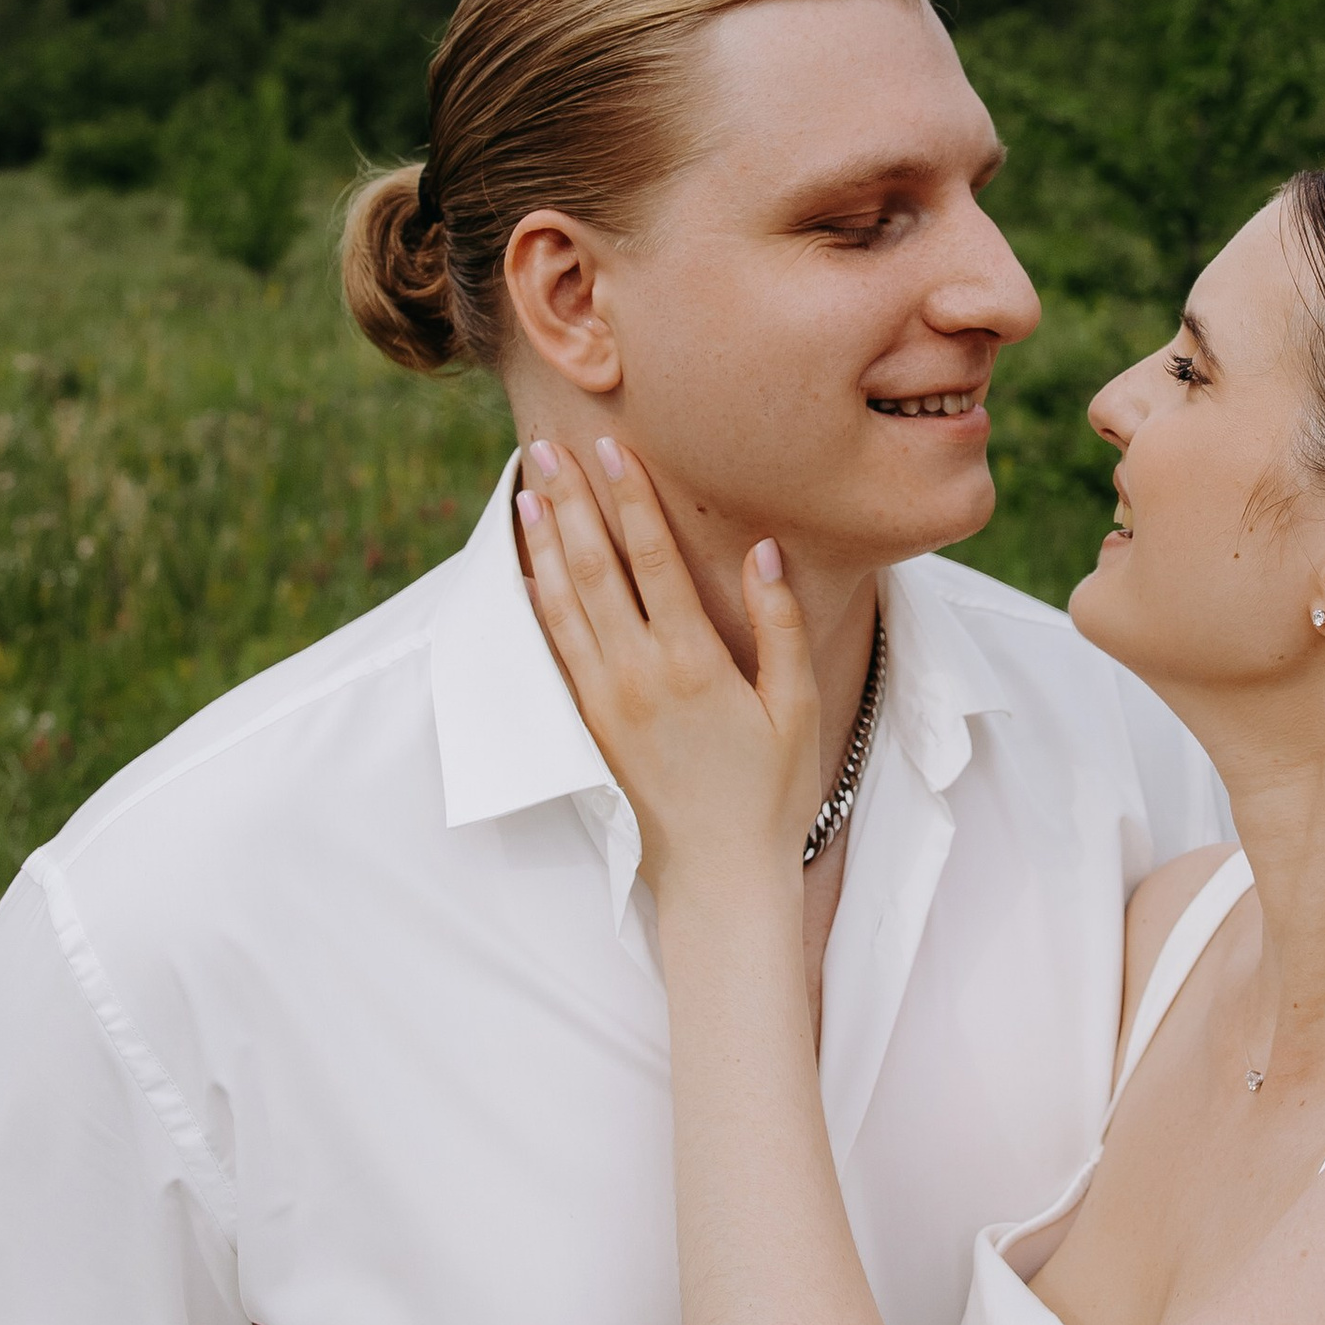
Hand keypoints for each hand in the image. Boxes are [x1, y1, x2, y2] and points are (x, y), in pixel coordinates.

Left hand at [515, 438, 818, 898]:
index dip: (630, 499)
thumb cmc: (771, 792)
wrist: (719, 876)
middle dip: (571, 503)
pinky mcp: (589, 724)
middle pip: (594, 568)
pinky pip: (555, 649)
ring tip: (528, 490)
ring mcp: (605, 699)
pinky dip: (538, 601)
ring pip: (563, 602)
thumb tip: (764, 549)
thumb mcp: (796, 706)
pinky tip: (529, 570)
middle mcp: (637, 673)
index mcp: (692, 661)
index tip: (612, 449)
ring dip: (545, 541)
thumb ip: (780, 625)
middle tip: (549, 448)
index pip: (652, 558)